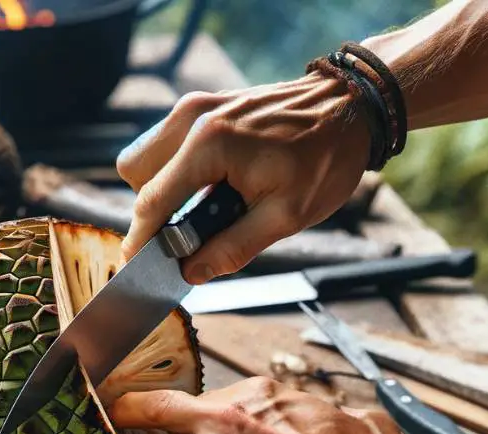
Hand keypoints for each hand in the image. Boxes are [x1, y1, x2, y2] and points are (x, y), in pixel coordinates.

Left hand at [103, 377, 417, 433]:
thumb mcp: (351, 419)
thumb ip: (323, 416)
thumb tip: (334, 418)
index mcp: (260, 398)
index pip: (206, 397)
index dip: (190, 411)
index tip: (180, 416)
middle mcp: (230, 425)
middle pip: (155, 407)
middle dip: (128, 412)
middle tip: (116, 419)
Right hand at [117, 75, 368, 283]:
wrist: (352, 107)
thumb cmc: (325, 158)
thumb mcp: (286, 216)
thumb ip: (233, 248)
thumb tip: (191, 273)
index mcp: (209, 144)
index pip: (152, 200)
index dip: (140, 239)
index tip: (135, 267)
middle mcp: (193, 119)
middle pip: (137, 176)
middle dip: (152, 211)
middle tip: (185, 234)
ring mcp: (197, 107)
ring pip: (147, 157)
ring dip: (162, 189)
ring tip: (202, 209)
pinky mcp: (205, 106)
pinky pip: (169, 144)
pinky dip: (177, 171)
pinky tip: (212, 186)